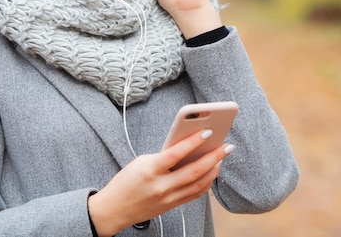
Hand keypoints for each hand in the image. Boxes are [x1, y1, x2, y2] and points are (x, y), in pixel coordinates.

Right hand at [87, 130, 233, 235]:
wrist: (114, 209)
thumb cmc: (126, 181)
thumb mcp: (141, 162)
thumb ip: (164, 156)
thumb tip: (188, 148)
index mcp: (149, 170)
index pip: (176, 154)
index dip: (193, 142)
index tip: (207, 131)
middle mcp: (161, 186)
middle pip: (194, 171)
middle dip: (214, 157)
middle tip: (226, 146)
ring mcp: (168, 199)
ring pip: (198, 184)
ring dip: (213, 170)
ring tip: (221, 157)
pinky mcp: (171, 206)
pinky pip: (194, 194)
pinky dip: (206, 183)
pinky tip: (212, 173)